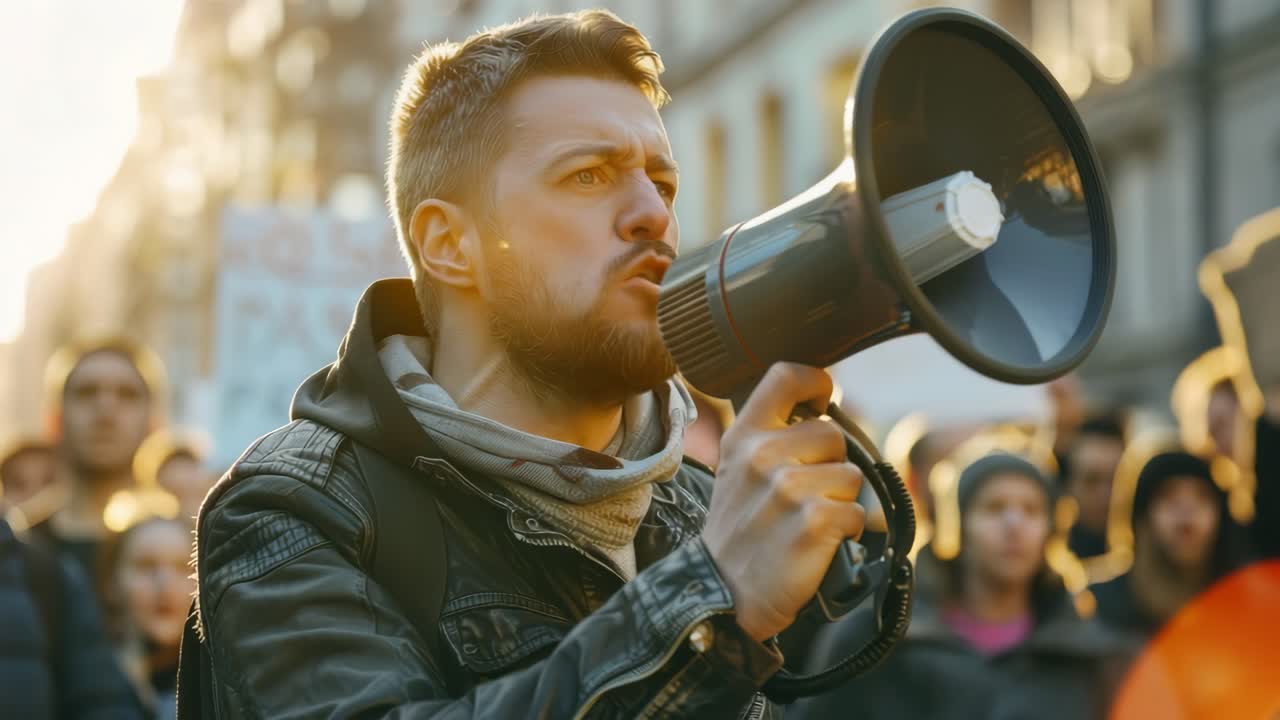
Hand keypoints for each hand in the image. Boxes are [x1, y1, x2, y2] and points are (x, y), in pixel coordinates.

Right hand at [701, 363, 865, 641]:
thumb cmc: (741, 531)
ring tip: (809, 521)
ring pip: (851, 475)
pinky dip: (848, 531)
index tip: (823, 400)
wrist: (724, 593)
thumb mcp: (738, 470)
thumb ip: (772, 437)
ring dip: (841, 501)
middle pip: (834, 434)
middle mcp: (763, 455)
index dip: (817, 382)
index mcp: (744, 436)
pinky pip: (858, 513)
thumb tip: (826, 408)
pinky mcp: (814, 521)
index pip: (786, 376)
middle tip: (806, 496)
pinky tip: (819, 543)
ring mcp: (788, 488)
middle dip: (832, 465)